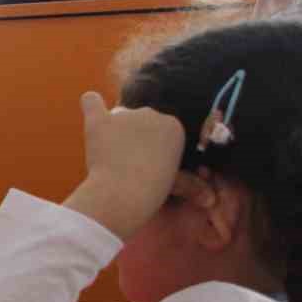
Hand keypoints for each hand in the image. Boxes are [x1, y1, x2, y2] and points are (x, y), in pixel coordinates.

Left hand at [62, 91, 184, 239]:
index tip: (147, 162)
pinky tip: (90, 107)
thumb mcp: (177, 183)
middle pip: (139, 120)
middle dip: (134, 137)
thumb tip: (211, 200)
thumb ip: (191, 184)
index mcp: (174, 125)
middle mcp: (151, 113)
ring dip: (114, 130)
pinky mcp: (100, 121)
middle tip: (128, 161)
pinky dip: (91, 104)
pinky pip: (91, 102)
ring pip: (117, 116)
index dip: (151, 146)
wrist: (124, 192)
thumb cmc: (154, 190)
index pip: (159, 129)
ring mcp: (125, 115)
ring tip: (110, 155)